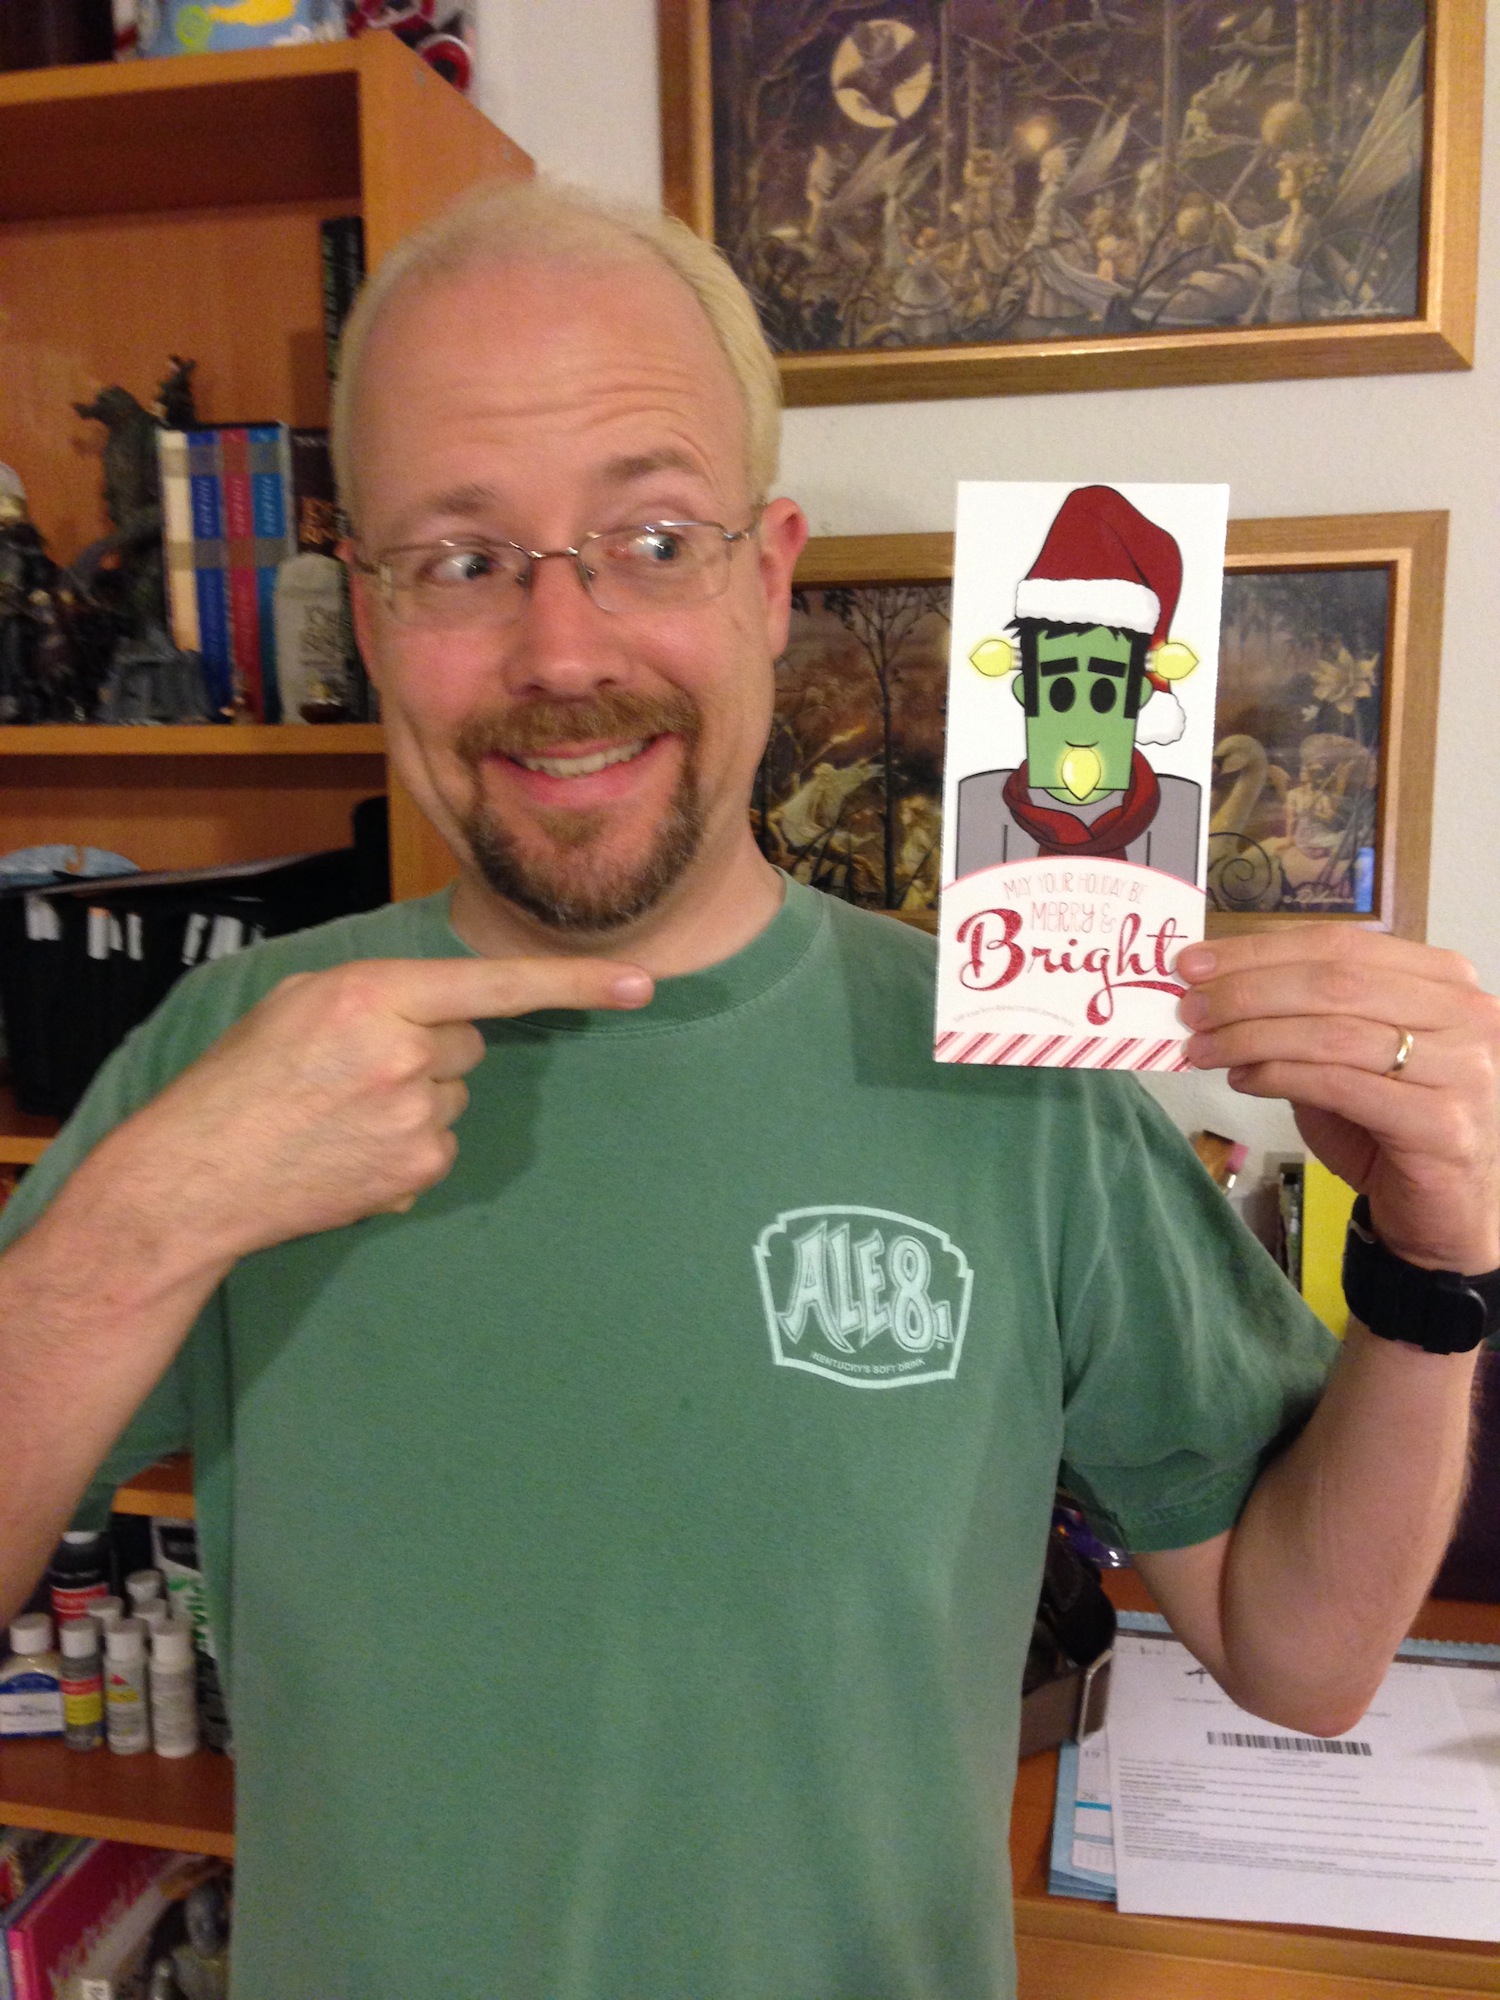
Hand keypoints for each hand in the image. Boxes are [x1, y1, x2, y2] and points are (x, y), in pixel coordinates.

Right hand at [108, 955, 653, 1264]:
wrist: (200, 1174)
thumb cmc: (244, 1076)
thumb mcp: (302, 1000)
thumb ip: (382, 992)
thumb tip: (445, 1009)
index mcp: (374, 995)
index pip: (496, 985)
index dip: (577, 982)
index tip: (645, 983)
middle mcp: (406, 1054)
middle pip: (470, 1042)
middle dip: (430, 1048)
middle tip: (355, 1070)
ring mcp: (417, 1120)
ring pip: (456, 1092)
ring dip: (417, 1098)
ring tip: (343, 1114)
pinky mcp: (419, 1172)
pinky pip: (442, 1142)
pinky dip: (408, 1145)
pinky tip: (351, 1150)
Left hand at [1176, 926, 1499, 1272]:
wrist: (1447, 1208)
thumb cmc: (1389, 1124)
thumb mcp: (1345, 1054)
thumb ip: (1300, 1017)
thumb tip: (1212, 991)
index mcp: (1441, 977)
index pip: (1338, 943)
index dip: (1258, 950)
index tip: (1193, 964)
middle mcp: (1464, 1012)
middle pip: (1333, 981)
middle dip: (1247, 991)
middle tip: (1189, 1008)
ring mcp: (1461, 1066)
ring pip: (1332, 1032)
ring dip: (1251, 1036)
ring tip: (1202, 1049)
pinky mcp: (1442, 1124)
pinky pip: (1340, 1085)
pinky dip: (1280, 1076)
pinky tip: (1242, 1079)